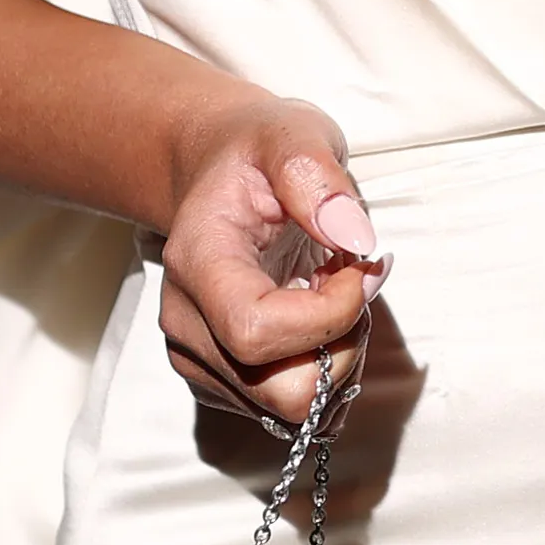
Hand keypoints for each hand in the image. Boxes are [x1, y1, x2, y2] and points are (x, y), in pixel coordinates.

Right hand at [154, 95, 381, 425]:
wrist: (217, 173)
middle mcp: (186, 326)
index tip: (359, 266)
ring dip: (338, 356)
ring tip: (330, 291)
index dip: (330, 314)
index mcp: (197, 264)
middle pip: (282, 393)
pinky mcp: (223, 382)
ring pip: (293, 409)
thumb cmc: (255, 154)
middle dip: (343, 346)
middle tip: (350, 282)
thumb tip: (352, 237)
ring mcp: (201, 361)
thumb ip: (317, 179)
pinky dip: (324, 370)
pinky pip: (292, 409)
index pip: (258, 333)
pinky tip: (319, 317)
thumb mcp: (292, 135)